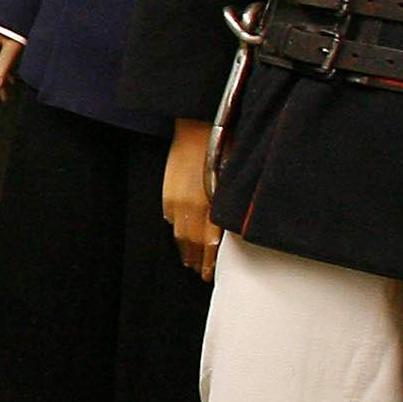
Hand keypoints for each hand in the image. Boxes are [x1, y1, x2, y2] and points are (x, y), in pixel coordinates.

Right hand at [162, 117, 219, 280]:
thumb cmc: (223, 150)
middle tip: (203, 274)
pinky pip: (172, 218)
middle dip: (199, 260)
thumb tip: (234, 228)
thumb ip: (230, 206)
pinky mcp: (168, 193)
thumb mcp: (233, 180)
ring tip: (191, 263)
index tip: (212, 273)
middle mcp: (192, 206)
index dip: (212, 260)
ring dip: (186, 251)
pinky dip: (177, 232)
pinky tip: (181, 239)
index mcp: (211, 205)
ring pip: (181, 234)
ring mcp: (177, 200)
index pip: (211, 242)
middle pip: (195, 242)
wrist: (196, 127)